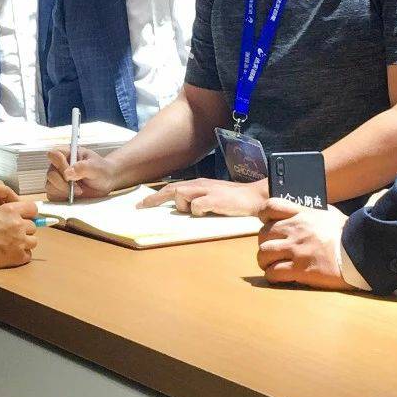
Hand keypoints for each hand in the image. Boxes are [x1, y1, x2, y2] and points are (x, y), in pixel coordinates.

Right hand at [0, 200, 38, 269]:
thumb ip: (6, 213)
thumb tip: (15, 216)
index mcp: (11, 210)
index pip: (33, 209)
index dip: (30, 214)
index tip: (26, 218)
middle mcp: (19, 224)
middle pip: (33, 227)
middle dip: (25, 230)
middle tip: (13, 234)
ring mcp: (20, 241)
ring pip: (33, 241)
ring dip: (25, 243)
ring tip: (13, 245)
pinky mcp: (18, 256)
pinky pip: (28, 255)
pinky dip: (21, 255)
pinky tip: (11, 254)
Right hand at [45, 146, 117, 200]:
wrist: (106, 181)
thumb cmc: (101, 170)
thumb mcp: (96, 167)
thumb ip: (82, 167)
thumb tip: (67, 173)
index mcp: (68, 154)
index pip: (53, 154)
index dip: (60, 164)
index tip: (71, 173)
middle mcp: (59, 166)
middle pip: (51, 174)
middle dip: (64, 183)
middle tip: (78, 187)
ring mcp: (57, 179)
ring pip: (49, 186)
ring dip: (64, 191)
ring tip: (79, 191)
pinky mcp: (58, 191)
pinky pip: (53, 196)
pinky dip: (63, 198)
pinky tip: (74, 196)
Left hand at [138, 178, 266, 215]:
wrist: (255, 197)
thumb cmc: (234, 199)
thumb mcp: (212, 196)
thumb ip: (197, 199)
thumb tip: (183, 208)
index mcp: (198, 184)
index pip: (172, 187)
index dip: (156, 196)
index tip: (142, 205)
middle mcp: (200, 185)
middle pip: (171, 189)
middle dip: (155, 199)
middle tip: (141, 208)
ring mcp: (207, 191)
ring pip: (181, 195)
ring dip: (183, 206)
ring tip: (198, 212)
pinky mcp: (215, 200)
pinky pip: (197, 205)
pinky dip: (197, 211)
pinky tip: (206, 213)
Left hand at [255, 198, 352, 289]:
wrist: (362, 252)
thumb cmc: (348, 234)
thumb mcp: (329, 215)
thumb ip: (311, 214)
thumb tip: (303, 215)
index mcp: (302, 214)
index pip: (271, 206)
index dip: (264, 216)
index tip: (268, 224)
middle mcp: (295, 230)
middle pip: (263, 234)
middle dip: (265, 243)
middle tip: (273, 252)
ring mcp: (296, 250)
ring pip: (263, 253)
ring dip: (266, 261)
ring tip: (273, 266)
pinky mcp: (300, 270)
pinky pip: (273, 273)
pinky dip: (272, 276)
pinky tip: (280, 277)